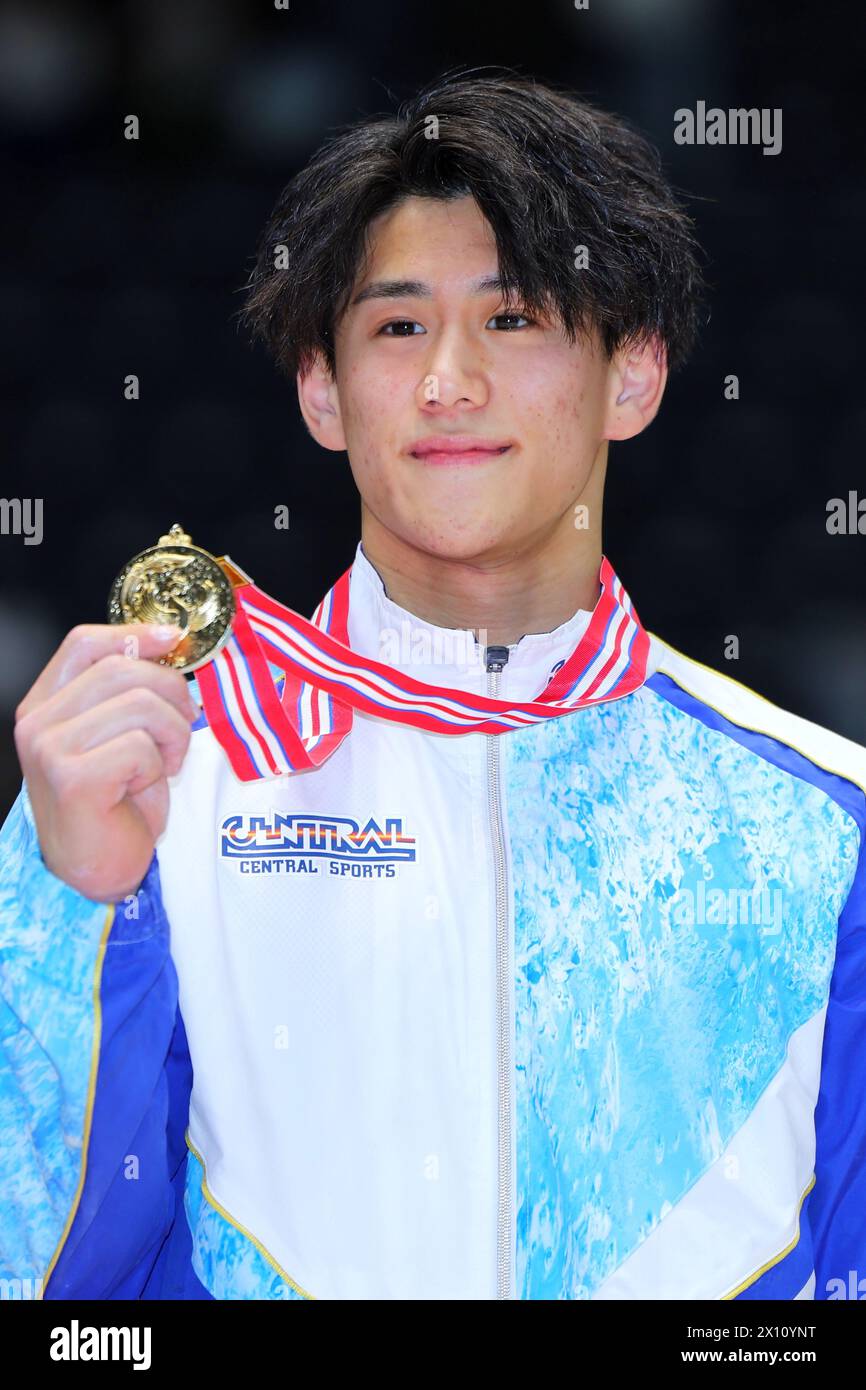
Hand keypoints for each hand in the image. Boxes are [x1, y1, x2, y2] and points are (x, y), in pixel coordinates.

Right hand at [14, 623, 198, 903]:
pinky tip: (145, 787)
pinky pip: (141, 746)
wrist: (100, 869)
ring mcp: (49, 748)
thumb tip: (167, 643)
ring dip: (172, 734)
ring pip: (140, 705)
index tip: (174, 639)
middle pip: (122, 668)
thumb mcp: (119, 734)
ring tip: (163, 763)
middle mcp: (38, 722)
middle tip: (181, 727)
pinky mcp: (72, 776)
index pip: (84, 642)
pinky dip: (158, 766)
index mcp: (44, 704)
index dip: (134, 634)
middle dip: (171, 692)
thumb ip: (126, 692)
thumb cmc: (115, 804)